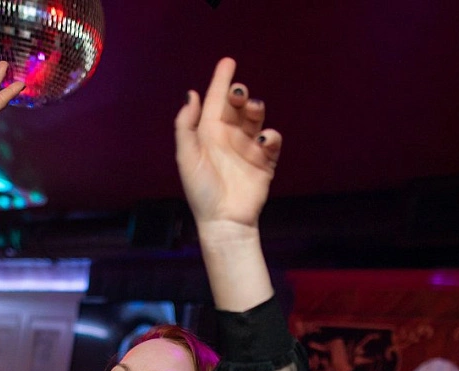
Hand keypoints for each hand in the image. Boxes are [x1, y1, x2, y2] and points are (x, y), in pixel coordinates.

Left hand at [174, 58, 281, 231]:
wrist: (223, 221)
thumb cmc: (201, 191)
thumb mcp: (186, 156)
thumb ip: (185, 126)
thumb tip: (191, 94)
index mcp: (209, 134)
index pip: (216, 101)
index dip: (221, 81)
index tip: (228, 61)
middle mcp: (230, 137)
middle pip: (238, 107)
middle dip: (240, 95)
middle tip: (239, 94)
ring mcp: (249, 148)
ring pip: (257, 119)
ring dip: (256, 110)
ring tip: (254, 111)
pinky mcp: (266, 162)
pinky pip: (273, 141)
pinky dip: (271, 136)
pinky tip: (264, 141)